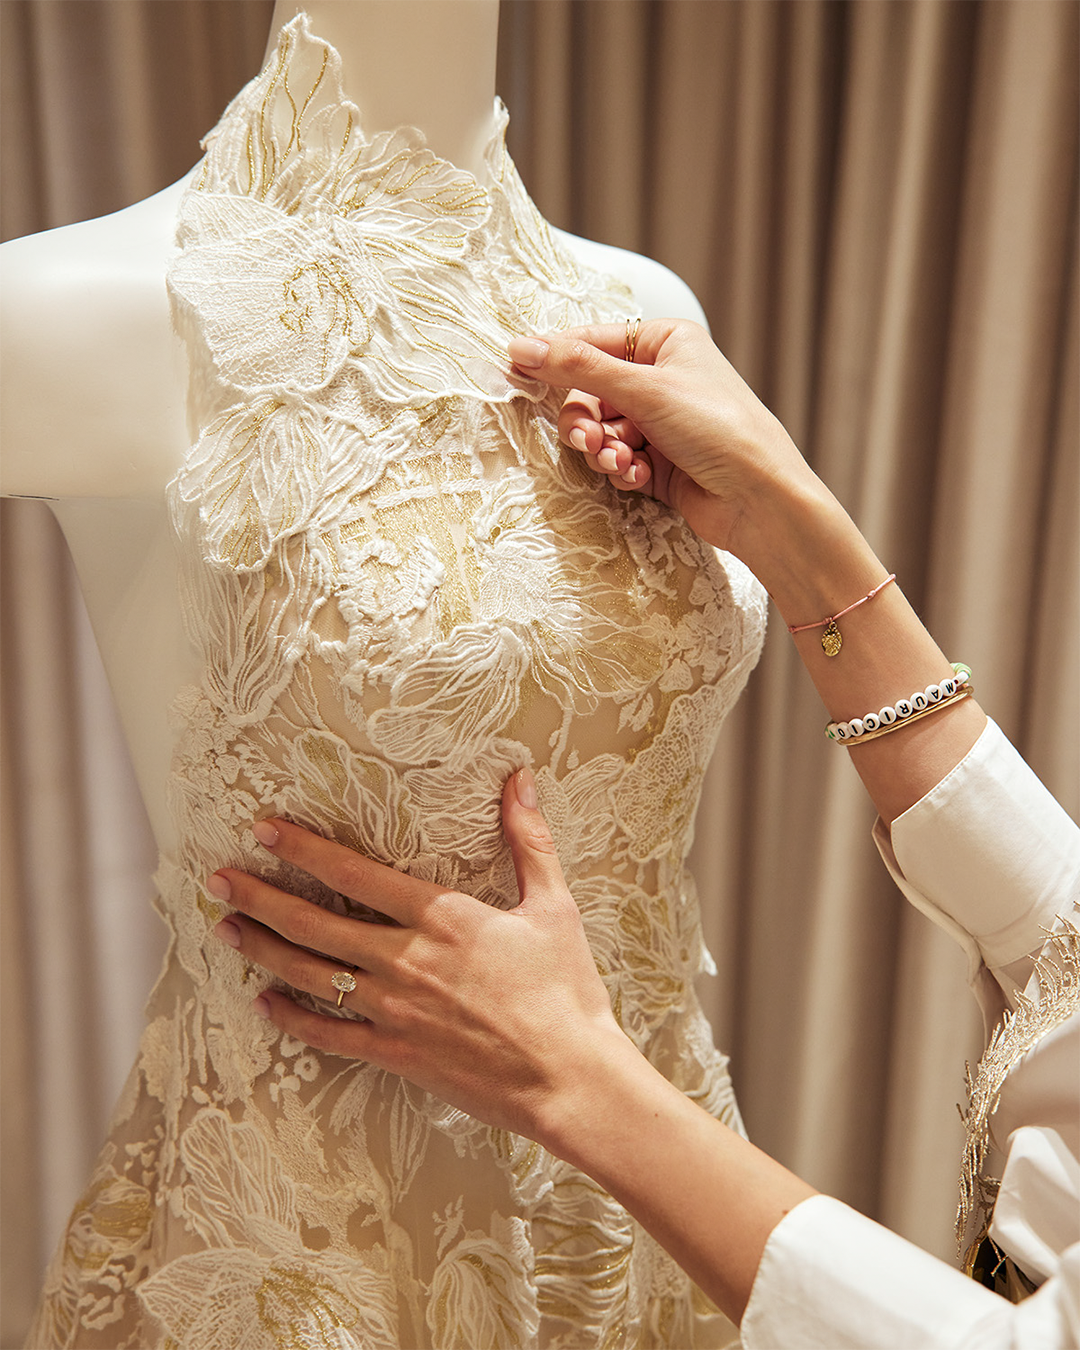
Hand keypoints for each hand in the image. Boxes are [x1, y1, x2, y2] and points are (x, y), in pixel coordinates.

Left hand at [208, 769, 625, 1142]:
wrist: (569, 1078)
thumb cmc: (565, 991)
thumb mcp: (553, 906)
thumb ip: (528, 840)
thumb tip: (520, 778)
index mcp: (443, 918)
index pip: (356, 874)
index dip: (304, 850)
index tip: (265, 830)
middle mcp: (407, 961)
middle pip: (316, 923)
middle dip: (261, 897)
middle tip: (219, 880)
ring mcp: (395, 1012)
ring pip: (312, 975)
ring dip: (264, 950)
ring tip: (227, 930)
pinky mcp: (396, 1054)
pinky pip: (330, 1035)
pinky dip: (292, 1018)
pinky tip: (264, 1002)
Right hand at [508, 319, 822, 568]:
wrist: (759, 498)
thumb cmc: (721, 430)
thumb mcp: (645, 389)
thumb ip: (579, 368)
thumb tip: (523, 347)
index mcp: (666, 342)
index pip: (593, 341)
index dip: (555, 357)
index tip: (517, 369)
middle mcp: (662, 378)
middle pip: (590, 393)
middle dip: (585, 420)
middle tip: (587, 439)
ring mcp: (659, 422)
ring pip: (600, 430)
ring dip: (602, 448)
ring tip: (619, 462)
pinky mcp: (658, 461)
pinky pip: (617, 457)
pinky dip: (620, 468)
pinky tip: (636, 476)